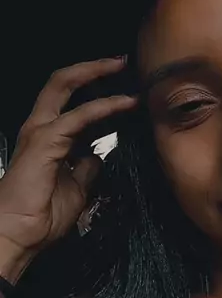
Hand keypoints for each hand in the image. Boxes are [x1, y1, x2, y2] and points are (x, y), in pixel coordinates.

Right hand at [0, 57, 137, 269]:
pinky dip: (104, 106)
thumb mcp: (76, 189)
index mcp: (47, 138)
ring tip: (124, 70)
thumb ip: (87, 169)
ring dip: (98, 76)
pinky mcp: (45, 141)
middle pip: (62, 83)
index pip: (72, 103)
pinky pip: (78, 116)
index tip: (125, 91)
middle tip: (121, 62)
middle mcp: (41, 129)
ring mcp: (40, 132)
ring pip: (66, 87)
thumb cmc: (41, 217)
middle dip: (93, 68)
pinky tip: (124, 103)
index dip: (98, 93)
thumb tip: (99, 157)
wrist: (20, 235)